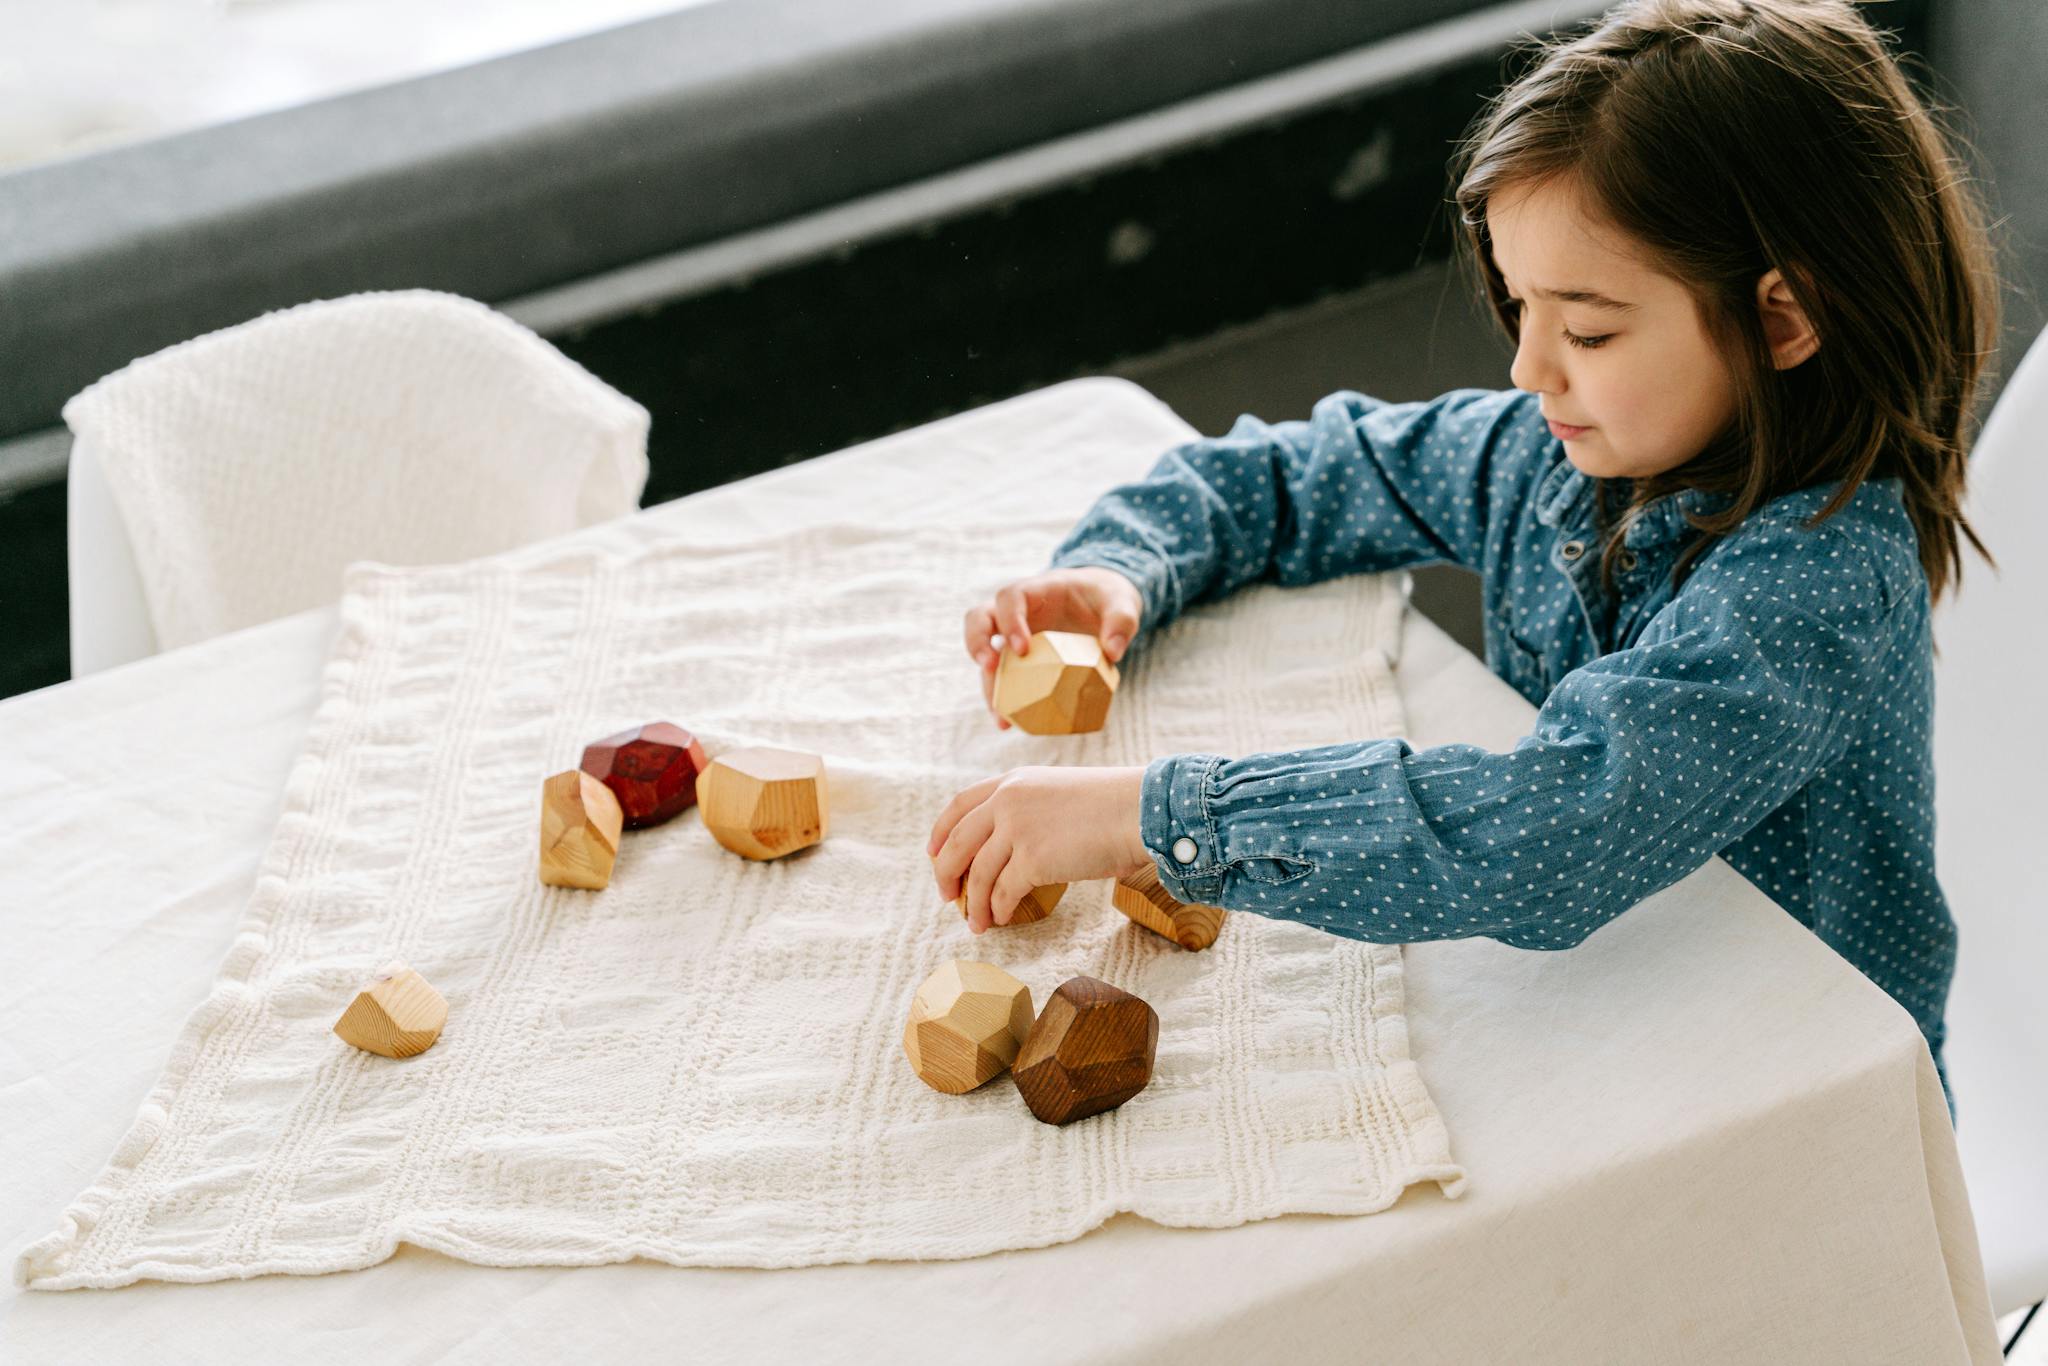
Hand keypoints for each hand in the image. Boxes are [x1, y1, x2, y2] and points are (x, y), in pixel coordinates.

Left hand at [927, 765, 1150, 932]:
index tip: (933, 852)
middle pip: (957, 842)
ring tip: (978, 924)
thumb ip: (1030, 809)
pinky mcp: (1033, 859)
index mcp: (1013, 782)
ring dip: (975, 904)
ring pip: (979, 874)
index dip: (940, 832)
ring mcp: (1018, 829)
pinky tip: (1002, 919)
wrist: (1139, 810)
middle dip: (946, 873)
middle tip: (948, 896)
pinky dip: (999, 909)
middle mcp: (1008, 801)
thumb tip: (1012, 848)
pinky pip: (1004, 892)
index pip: (960, 805)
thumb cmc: (1112, 805)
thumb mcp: (1060, 791)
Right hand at [964, 566, 1142, 729]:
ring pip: (985, 655)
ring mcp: (1013, 636)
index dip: (1010, 620)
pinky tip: (1008, 723)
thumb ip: (1122, 621)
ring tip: (1000, 715)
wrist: (1102, 605)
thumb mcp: (1122, 602)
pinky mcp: (1019, 659)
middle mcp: (1016, 612)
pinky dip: (1002, 701)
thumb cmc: (1106, 599)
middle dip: (977, 642)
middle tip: (988, 666)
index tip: (1022, 648)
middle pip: (979, 618)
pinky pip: (1002, 678)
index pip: (1010, 597)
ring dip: (988, 685)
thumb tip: (1112, 653)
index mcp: (1037, 590)